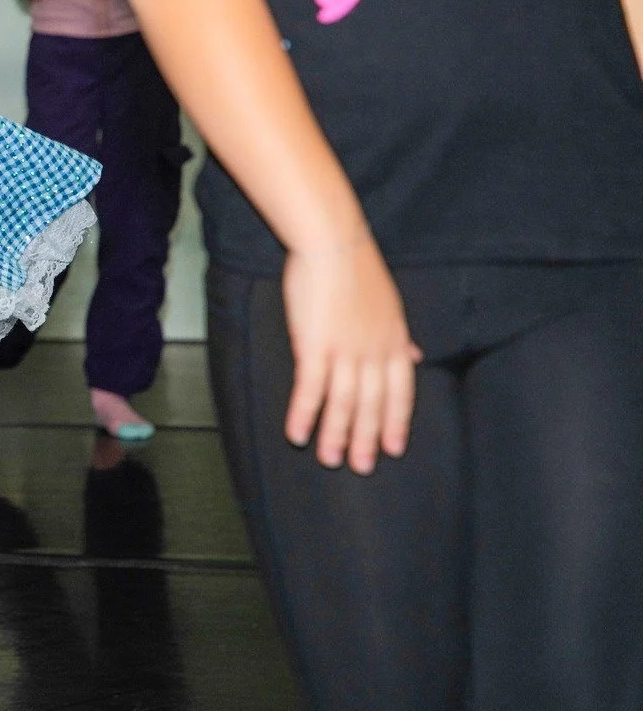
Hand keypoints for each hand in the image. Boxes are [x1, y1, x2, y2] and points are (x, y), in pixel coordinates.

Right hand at [281, 235, 421, 473]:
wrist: (332, 243)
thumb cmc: (356, 267)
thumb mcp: (388, 303)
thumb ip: (398, 335)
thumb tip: (415, 354)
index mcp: (394, 340)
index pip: (401, 392)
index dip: (396, 422)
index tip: (394, 448)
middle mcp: (374, 351)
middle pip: (372, 404)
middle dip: (367, 438)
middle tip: (360, 467)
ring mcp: (346, 350)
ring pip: (344, 403)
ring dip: (335, 434)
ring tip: (329, 459)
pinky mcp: (314, 345)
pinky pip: (310, 388)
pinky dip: (303, 414)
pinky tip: (295, 433)